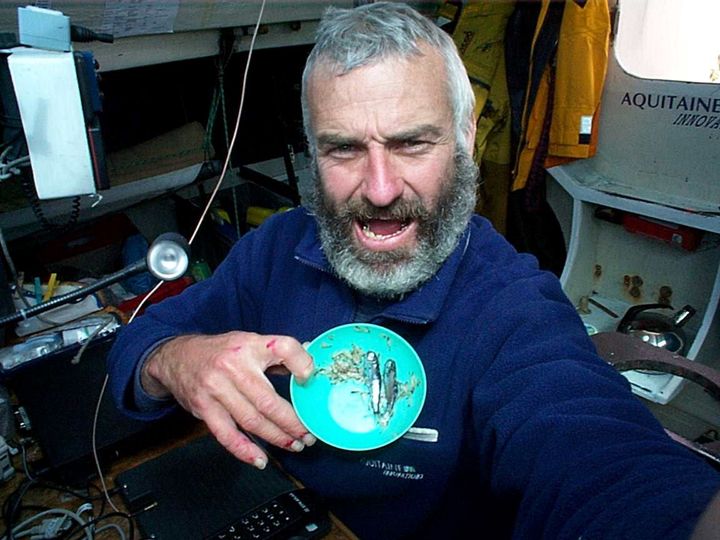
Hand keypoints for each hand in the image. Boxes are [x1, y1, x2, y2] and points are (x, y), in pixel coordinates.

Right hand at [141, 331, 315, 468]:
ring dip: (276, 437)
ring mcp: (216, 389)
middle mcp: (233, 366)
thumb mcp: (250, 342)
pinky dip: (244, 450)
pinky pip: (227, 435)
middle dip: (292, 422)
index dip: (302, 364)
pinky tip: (260, 459)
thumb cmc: (221, 351)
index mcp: (250, 345)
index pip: (283, 348)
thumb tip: (309, 366)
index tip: (311, 379)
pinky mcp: (203, 408)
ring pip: (252, 421)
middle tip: (309, 434)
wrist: (176, 357)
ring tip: (295, 445)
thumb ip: (278, 354)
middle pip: (269, 400)